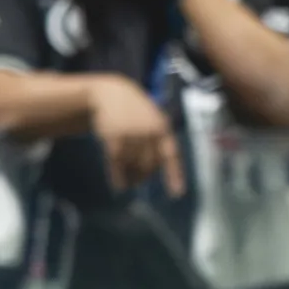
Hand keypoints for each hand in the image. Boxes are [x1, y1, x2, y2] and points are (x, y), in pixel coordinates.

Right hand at [90, 76, 183, 195]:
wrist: (111, 94)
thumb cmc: (136, 111)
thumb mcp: (154, 119)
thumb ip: (159, 141)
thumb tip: (157, 169)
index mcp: (162, 129)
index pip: (171, 155)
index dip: (174, 175)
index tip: (176, 194)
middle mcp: (148, 132)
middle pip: (150, 164)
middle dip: (145, 175)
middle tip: (139, 181)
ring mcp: (130, 135)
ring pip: (133, 166)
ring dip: (132, 177)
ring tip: (130, 181)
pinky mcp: (113, 138)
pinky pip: (117, 164)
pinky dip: (117, 177)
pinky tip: (118, 186)